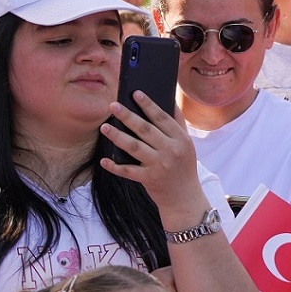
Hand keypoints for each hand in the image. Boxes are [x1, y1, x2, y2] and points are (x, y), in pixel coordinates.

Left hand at [98, 91, 207, 223]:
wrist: (185, 198)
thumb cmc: (183, 166)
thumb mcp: (186, 144)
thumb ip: (177, 124)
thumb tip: (169, 101)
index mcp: (181, 139)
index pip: (162, 118)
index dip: (148, 105)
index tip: (135, 93)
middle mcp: (171, 151)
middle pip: (146, 130)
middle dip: (128, 116)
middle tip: (112, 105)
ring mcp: (159, 165)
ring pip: (134, 147)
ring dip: (117, 137)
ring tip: (104, 127)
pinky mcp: (149, 179)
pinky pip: (128, 171)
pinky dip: (115, 166)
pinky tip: (104, 160)